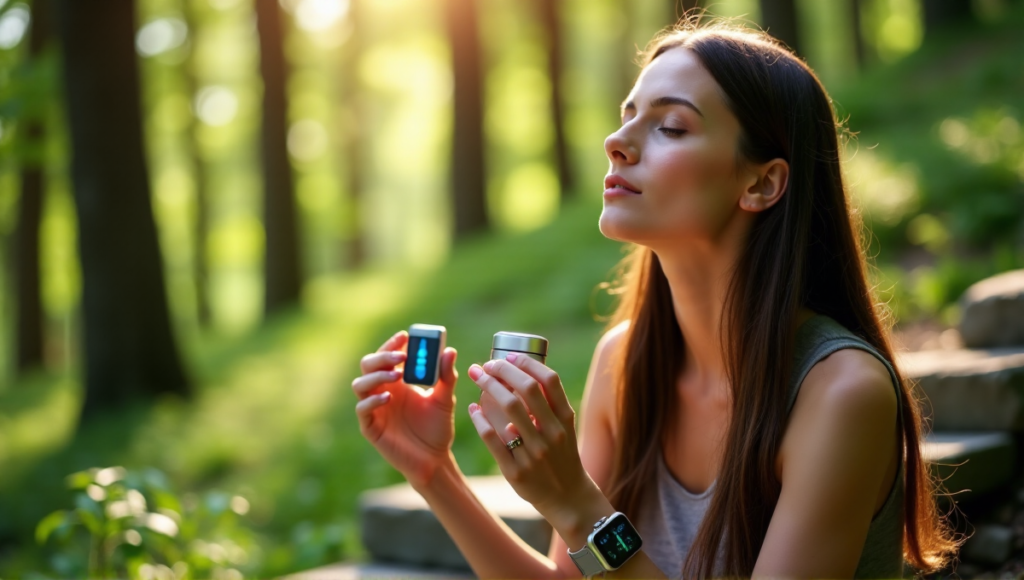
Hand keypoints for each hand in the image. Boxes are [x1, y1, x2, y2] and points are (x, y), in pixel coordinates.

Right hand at [352, 330, 458, 488]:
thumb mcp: (445, 399)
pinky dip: (372, 400)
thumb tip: (450, 351)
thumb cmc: (438, 427)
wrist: (435, 459)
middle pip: (368, 365)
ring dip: (375, 376)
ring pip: (360, 384)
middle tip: (402, 356)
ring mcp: (374, 409)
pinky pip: (362, 410)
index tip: (405, 336)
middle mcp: (382, 391)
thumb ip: (446, 376)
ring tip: (395, 375)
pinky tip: (388, 397)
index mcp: (397, 381)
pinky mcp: (371, 427)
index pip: (387, 356)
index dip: (392, 344)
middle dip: (382, 357)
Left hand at [466, 353, 592, 521]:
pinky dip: (480, 419)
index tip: (510, 356)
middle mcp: (552, 433)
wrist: (568, 497)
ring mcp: (534, 453)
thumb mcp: (565, 427)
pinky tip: (473, 408)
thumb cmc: (562, 455)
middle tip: (486, 365)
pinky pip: (493, 438)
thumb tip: (522, 371)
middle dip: (502, 370)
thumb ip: (549, 403)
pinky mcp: (516, 471)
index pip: (549, 380)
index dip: (527, 362)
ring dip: (488, 388)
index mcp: (565, 419)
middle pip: (526, 390)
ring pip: (508, 410)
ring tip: (478, 378)